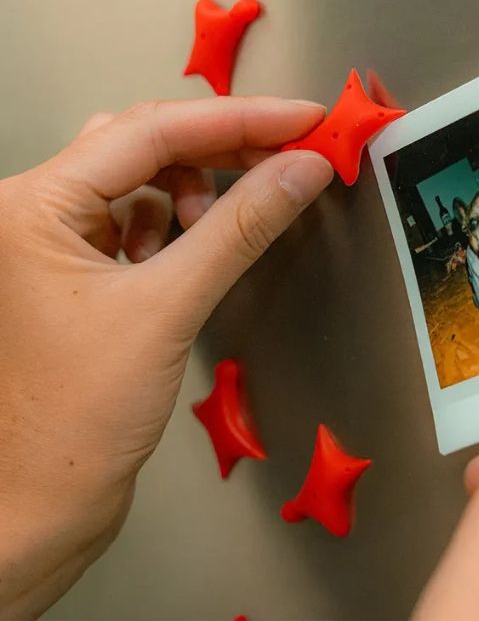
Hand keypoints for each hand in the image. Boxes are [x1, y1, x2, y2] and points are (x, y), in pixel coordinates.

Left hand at [0, 97, 332, 618]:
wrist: (47, 501)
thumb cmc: (81, 419)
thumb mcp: (169, 308)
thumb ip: (240, 229)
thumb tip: (301, 171)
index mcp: (34, 205)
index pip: (151, 131)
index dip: (239, 119)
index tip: (303, 120)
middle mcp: (37, 211)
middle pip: (143, 146)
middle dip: (221, 150)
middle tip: (288, 156)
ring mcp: (57, 241)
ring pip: (141, 181)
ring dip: (193, 192)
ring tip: (216, 229)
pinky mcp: (80, 270)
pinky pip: (139, 221)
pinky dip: (177, 227)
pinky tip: (188, 256)